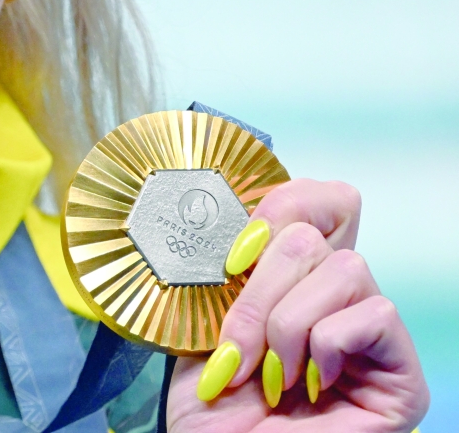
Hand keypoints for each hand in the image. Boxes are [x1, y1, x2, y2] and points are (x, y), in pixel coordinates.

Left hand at [164, 179, 429, 431]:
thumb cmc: (208, 408)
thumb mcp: (206, 322)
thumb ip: (233, 269)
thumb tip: (241, 219)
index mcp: (292, 279)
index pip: (318, 200)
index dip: (279, 207)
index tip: (231, 259)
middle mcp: (337, 300)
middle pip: (315, 231)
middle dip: (260, 290)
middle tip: (239, 348)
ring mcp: (373, 336)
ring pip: (344, 266)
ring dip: (287, 323)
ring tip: (271, 375)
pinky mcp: (403, 375)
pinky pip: (374, 312)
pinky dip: (326, 345)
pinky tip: (309, 387)